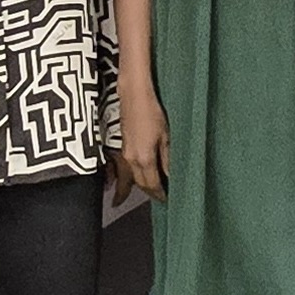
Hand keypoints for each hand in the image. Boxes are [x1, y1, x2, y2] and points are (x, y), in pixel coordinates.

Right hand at [119, 84, 169, 198]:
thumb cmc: (152, 112)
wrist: (133, 95)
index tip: (168, 199)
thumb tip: (171, 175)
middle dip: (151, 192)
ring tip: (154, 189)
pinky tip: (143, 174)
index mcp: (144, 159)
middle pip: (141, 184)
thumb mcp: (166, 136)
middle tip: (163, 197)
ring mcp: (125, 154)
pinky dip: (137, 176)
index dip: (160, 194)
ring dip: (143, 185)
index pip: (152, 184)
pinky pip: (129, 168)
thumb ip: (167, 158)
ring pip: (133, 177)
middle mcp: (131, 160)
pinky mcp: (123, 147)